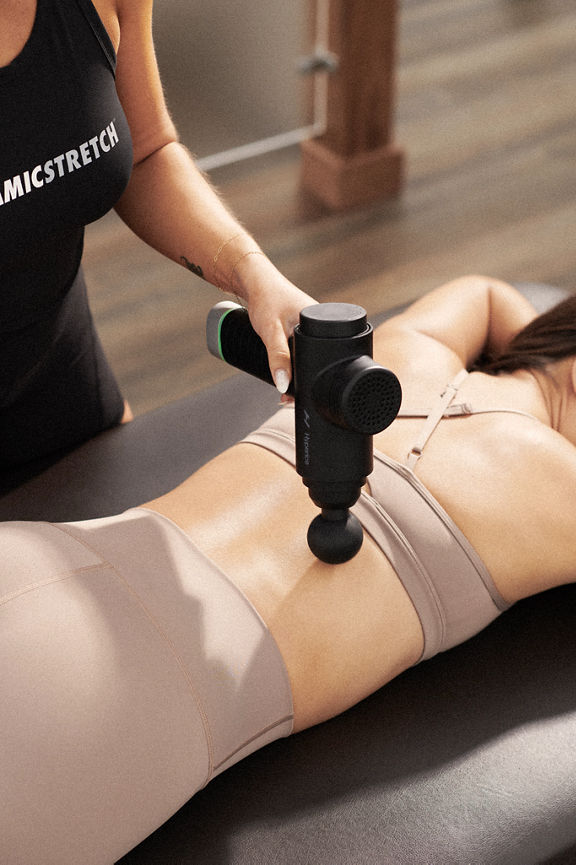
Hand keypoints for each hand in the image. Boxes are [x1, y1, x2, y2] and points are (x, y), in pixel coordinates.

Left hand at [233, 254, 316, 393]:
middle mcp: (322, 325)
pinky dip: (294, 361)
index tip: (297, 395)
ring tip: (284, 383)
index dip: (313, 380)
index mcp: (324, 323)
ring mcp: (312, 327)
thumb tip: (284, 385)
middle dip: (302, 380)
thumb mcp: (271, 332)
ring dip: (297, 371)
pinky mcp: (302, 328)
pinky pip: (302, 350)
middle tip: (286, 393)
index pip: (326, 359)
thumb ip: (278, 358)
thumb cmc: (266, 298)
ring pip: (308, 357)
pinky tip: (286, 367)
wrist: (254, 281)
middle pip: (317, 361)